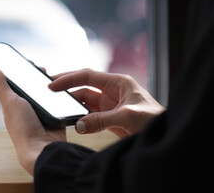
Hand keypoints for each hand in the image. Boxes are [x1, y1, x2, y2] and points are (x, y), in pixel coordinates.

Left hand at [0, 64, 65, 175]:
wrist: (43, 149)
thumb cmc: (23, 128)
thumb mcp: (10, 102)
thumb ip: (0, 84)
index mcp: (12, 102)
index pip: (10, 82)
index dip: (12, 70)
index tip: (15, 57)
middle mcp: (24, 106)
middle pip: (29, 85)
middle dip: (32, 74)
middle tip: (36, 66)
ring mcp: (40, 111)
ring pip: (44, 92)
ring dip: (47, 83)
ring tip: (47, 74)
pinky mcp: (54, 115)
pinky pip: (57, 100)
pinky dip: (58, 94)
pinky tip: (61, 87)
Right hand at [49, 69, 164, 137]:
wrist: (165, 136)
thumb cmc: (154, 121)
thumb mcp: (127, 118)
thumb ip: (101, 120)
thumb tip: (78, 125)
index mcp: (119, 82)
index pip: (88, 76)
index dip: (69, 78)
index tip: (52, 84)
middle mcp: (113, 91)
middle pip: (84, 85)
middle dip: (67, 87)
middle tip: (48, 89)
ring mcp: (110, 104)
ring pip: (85, 100)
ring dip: (73, 104)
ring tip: (56, 106)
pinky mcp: (109, 118)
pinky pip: (89, 114)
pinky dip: (79, 117)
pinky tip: (70, 119)